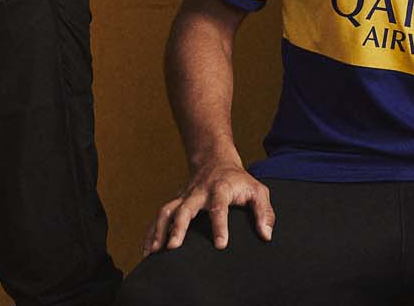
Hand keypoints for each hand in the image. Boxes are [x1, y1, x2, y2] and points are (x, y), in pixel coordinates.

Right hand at [141, 161, 274, 255]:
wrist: (215, 160)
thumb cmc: (239, 181)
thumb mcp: (258, 191)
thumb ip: (264, 212)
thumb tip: (266, 235)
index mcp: (220, 189)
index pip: (219, 207)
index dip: (220, 226)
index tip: (220, 245)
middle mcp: (198, 192)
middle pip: (184, 208)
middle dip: (178, 228)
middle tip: (173, 247)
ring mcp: (184, 197)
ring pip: (166, 211)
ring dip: (158, 231)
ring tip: (153, 253)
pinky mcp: (175, 202)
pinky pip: (160, 217)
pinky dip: (151, 232)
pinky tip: (147, 251)